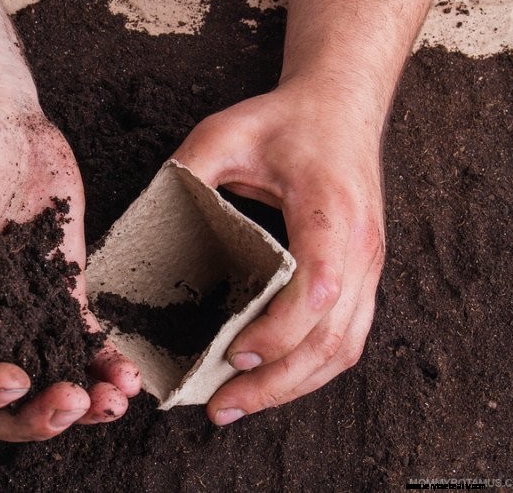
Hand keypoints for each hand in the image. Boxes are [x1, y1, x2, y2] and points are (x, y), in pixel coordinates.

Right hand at [0, 97, 140, 440]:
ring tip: (113, 401)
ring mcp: (21, 309)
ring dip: (79, 402)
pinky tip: (128, 376)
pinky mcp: (61, 288)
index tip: (13, 380)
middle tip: (71, 405)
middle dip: (33, 416)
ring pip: (45, 377)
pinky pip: (82, 339)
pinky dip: (103, 363)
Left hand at [173, 81, 384, 424]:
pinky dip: (312, 368)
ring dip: (296, 386)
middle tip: (223, 405)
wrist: (343, 106)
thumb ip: (187, 173)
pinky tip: (275, 381)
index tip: (235, 355)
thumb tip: (142, 227)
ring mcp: (370, 263)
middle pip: (333, 337)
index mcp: (329, 210)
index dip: (279, 331)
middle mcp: (361, 245)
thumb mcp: (225, 133)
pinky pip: (349, 336)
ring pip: (346, 347)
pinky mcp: (365, 273)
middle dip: (278, 382)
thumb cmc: (286, 119)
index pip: (319, 287)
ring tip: (241, 404)